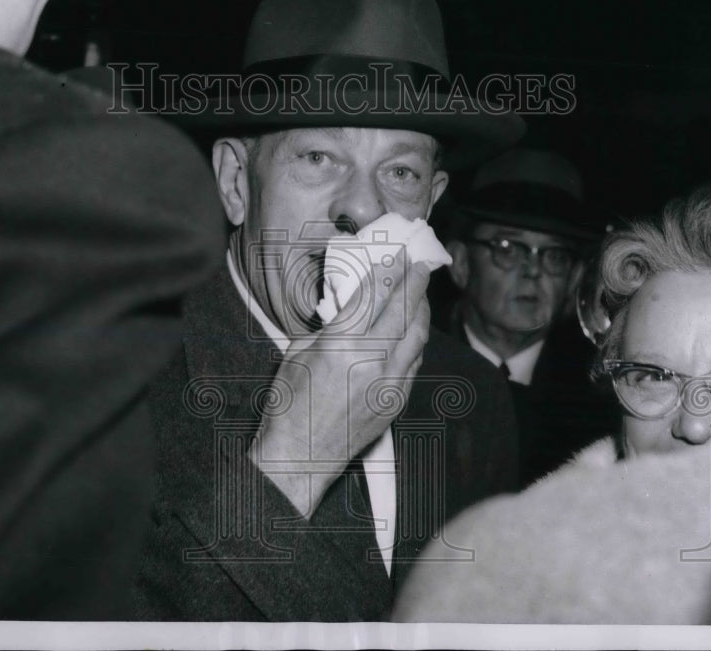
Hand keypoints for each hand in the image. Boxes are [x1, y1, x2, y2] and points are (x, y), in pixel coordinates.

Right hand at [248, 254, 431, 515]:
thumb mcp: (300, 352)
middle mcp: (372, 362)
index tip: (398, 254)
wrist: (300, 457)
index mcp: (342, 345)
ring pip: (418, 336)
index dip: (389, 270)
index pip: (374, 295)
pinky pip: (415, 361)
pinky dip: (416, 339)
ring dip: (421, 310)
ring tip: (420, 292)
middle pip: (404, 310)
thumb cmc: (289, 404)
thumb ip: (331, 326)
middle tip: (420, 264)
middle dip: (415, 283)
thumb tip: (351, 306)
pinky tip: (413, 329)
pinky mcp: (397, 402)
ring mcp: (390, 384)